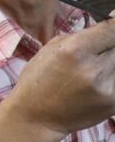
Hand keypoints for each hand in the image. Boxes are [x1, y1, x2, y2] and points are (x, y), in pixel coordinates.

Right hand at [6, 17, 114, 137]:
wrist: (35, 117)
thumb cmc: (38, 79)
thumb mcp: (51, 49)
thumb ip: (82, 36)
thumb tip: (111, 24)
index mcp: (74, 50)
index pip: (113, 29)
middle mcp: (94, 68)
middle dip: (111, 45)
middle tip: (99, 50)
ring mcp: (107, 88)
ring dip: (111, 60)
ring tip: (95, 66)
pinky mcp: (114, 103)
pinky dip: (110, 76)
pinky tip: (97, 81)